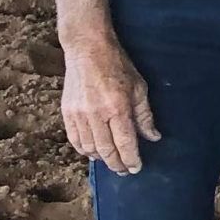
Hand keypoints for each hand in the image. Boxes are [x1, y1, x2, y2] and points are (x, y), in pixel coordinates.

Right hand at [61, 35, 158, 175]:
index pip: (125, 143)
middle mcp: (96, 114)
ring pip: (89, 148)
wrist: (88, 49)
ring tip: (112, 162)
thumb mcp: (139, 88)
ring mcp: (79, 114)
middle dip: (117, 164)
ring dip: (102, 159)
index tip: (136, 168)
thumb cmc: (118, 66)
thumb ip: (145, 116)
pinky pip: (75, 139)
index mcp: (117, 107)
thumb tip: (153, 137)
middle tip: (125, 170)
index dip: (131, 159)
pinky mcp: (67, 112)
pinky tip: (93, 153)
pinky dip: (84, 150)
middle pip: (106, 150)